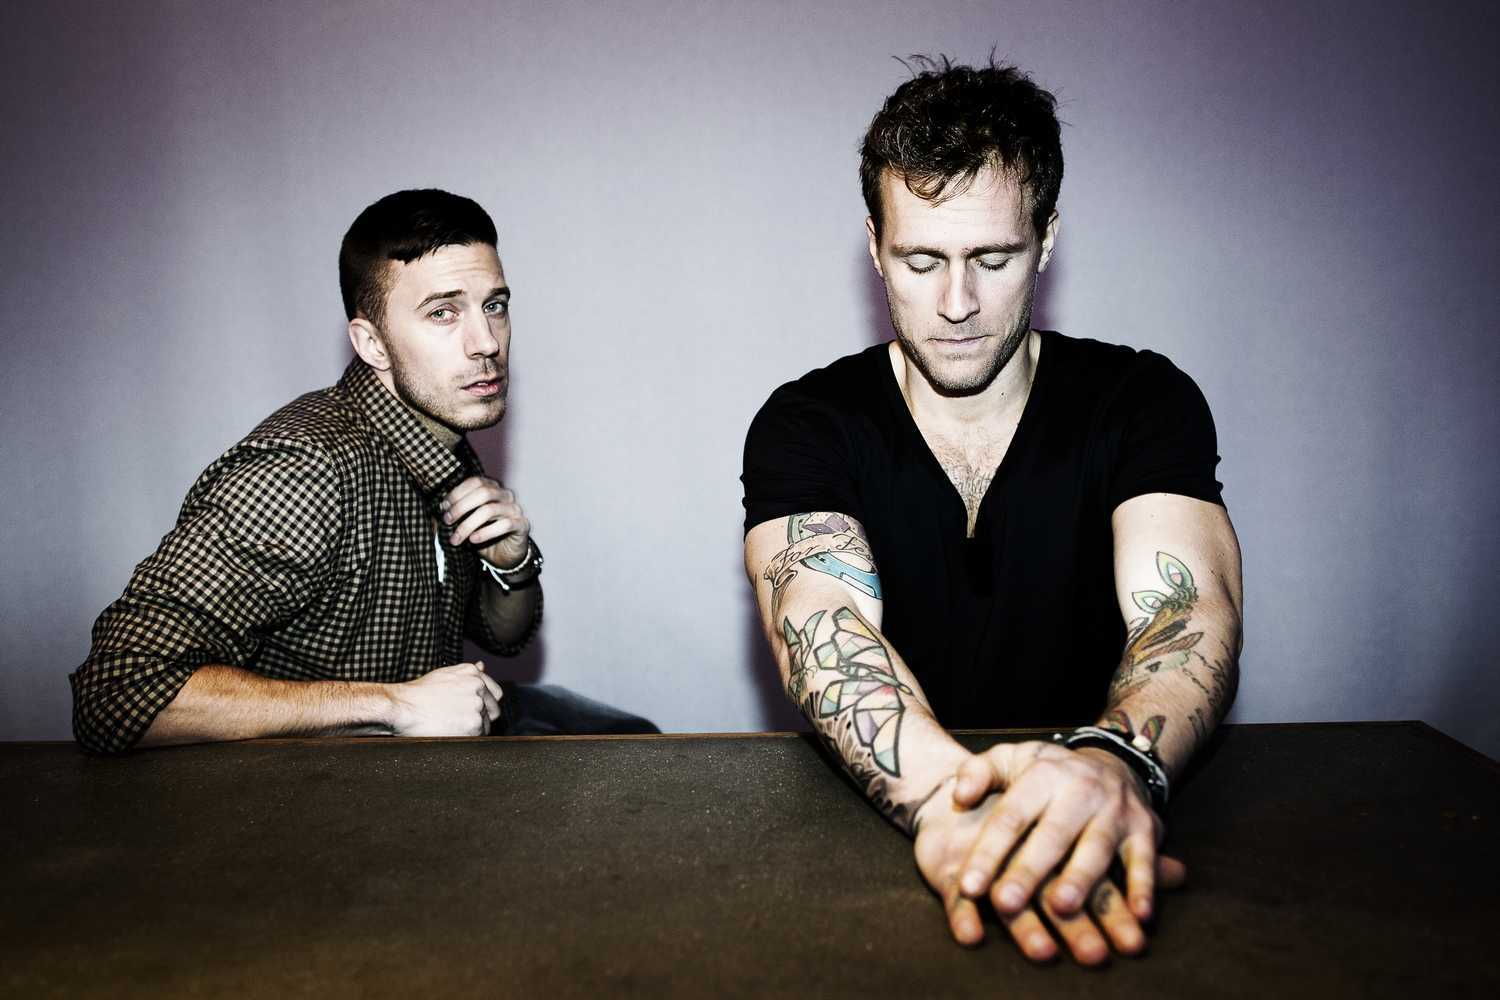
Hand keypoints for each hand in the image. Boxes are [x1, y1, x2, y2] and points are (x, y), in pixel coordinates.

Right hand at [388, 662, 502, 735]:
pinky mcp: (475, 724)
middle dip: (481, 718)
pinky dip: (467, 738)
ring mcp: (478, 705)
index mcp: (472, 673)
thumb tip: (482, 666)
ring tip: (450, 726)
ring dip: (472, 729)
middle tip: (459, 722)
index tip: (472, 712)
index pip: (495, 694)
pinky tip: (451, 732)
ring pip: (485, 725)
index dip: (485, 705)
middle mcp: (479, 687)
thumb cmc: (418, 694)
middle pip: (493, 710)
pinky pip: (479, 737)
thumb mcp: (444, 675)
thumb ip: (467, 673)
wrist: (402, 707)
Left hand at [441, 476, 529, 568]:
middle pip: (483, 492)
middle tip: (448, 521)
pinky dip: (486, 533)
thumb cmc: (484, 535)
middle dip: (461, 507)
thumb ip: (458, 513)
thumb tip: (441, 508)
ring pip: (490, 510)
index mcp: (492, 489)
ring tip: (456, 538)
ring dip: (468, 524)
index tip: (443, 507)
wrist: (504, 555)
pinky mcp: (522, 525)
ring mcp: (515, 509)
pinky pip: (504, 525)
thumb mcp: (467, 522)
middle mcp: (505, 495)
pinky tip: (473, 540)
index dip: (457, 493)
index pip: (475, 482)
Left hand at [914, 770, 1185, 963]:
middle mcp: (1081, 790)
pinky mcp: (1145, 828)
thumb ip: (978, 773)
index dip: (988, 852)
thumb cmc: (1045, 773)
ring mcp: (1115, 810)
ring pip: (1097, 846)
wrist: (1113, 762)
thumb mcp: (1009, 758)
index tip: (968, 887)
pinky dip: (1144, 886)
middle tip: (1006, 904)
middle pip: (1051, 834)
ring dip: (1081, 879)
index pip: (1010, 816)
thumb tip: (958, 797)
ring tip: (1062, 908)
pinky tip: (1139, 915)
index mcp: (1042, 774)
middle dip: (1028, 871)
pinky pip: (1145, 859)